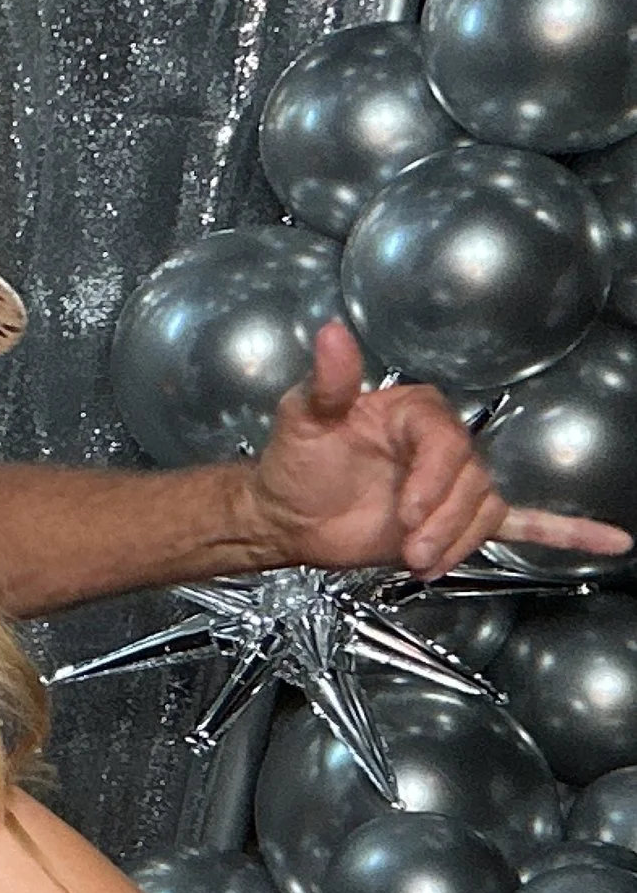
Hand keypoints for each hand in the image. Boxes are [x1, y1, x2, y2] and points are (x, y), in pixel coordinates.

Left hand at [247, 320, 632, 577]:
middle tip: (410, 548)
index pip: (447, 443)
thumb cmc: (295, 464)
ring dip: (456, 540)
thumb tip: (332, 332)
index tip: (403, 512)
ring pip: (485, 509)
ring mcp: (453, 483)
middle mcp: (441, 443)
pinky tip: (610, 540)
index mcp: (414, 412)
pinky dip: (565, 531)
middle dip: (442, 520)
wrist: (289, 517)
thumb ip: (329, 381)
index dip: (432, 481)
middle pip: (471, 481)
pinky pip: (521, 522)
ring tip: (419, 560)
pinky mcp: (456, 517)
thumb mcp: (305, 419)